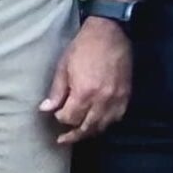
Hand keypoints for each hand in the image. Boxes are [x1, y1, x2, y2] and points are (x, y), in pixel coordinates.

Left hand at [41, 16, 131, 145]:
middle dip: (73, 135)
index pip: (70, 117)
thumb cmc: (84, 46)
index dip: (60, 119)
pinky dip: (106, 123)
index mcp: (84, 92)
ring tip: (79, 134)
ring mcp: (117, 99)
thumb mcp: (64, 66)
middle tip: (62, 140)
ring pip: (103, 125)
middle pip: (87, 127)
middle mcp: (102, 100)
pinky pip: (117, 118)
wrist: (110, 32)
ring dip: (89, 132)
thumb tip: (46, 109)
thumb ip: (57, 91)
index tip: (56, 115)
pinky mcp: (126, 95)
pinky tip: (97, 123)